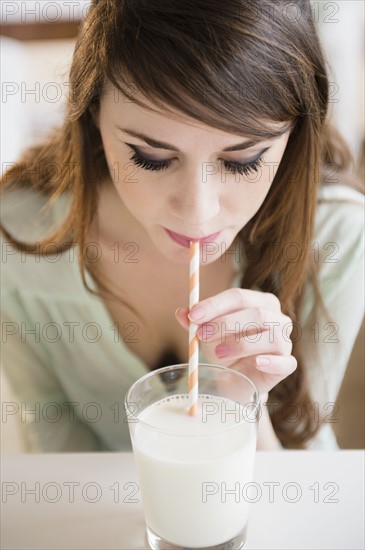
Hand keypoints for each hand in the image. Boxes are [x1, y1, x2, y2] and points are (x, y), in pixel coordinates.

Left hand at [175, 288, 296, 397]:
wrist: (234, 380)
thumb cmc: (223, 350)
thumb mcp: (206, 334)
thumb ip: (195, 322)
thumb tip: (181, 312)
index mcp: (259, 302)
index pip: (238, 296)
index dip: (215, 305)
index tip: (194, 315)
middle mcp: (277, 318)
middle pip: (255, 314)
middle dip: (225, 324)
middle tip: (202, 334)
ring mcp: (285, 341)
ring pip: (270, 336)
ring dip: (241, 344)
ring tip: (218, 353)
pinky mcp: (287, 364)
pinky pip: (286, 362)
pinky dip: (271, 362)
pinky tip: (256, 363)